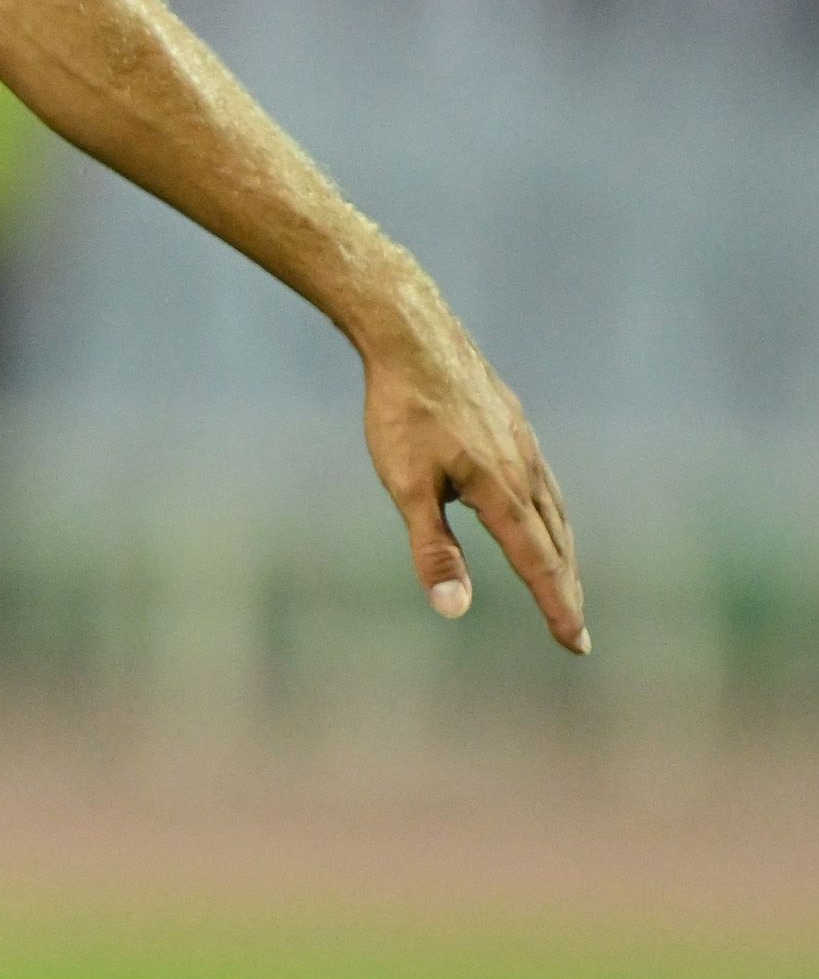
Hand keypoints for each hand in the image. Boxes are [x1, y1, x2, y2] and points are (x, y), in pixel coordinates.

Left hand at [362, 310, 587, 653]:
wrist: (412, 335)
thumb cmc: (402, 411)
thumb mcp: (407, 486)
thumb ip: (432, 549)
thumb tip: (453, 609)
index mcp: (503, 492)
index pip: (538, 565)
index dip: (557, 607)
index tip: (576, 644)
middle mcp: (526, 471)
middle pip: (556, 544)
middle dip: (565, 589)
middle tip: (575, 630)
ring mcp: (524, 444)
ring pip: (555, 511)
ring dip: (563, 553)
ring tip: (564, 581)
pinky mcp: (514, 423)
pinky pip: (544, 481)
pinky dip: (551, 513)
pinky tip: (539, 512)